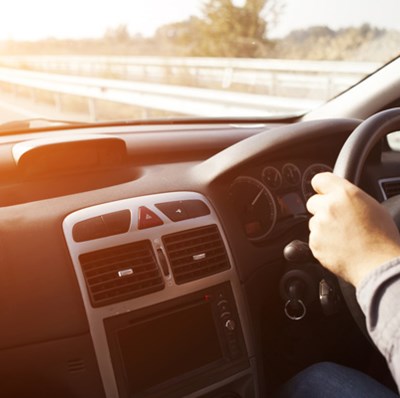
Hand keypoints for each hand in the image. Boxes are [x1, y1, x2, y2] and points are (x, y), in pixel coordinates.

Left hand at [306, 172, 399, 286]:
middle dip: (321, 208)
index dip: (321, 187)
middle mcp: (328, 207)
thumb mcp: (372, 206)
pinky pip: (314, 238)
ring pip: (313, 222)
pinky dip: (322, 242)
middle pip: (312, 202)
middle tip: (338, 219)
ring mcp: (319, 226)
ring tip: (343, 236)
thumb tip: (339, 195)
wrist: (379, 264)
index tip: (322, 191)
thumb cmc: (382, 237)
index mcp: (344, 194)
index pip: (319, 179)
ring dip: (322, 227)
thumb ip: (350, 196)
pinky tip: (339, 246)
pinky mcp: (314, 242)